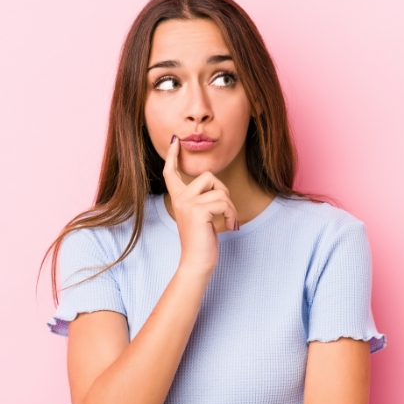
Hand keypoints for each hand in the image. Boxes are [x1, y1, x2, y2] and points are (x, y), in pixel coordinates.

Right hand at [163, 136, 238, 271]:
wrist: (197, 262)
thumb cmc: (201, 241)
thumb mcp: (201, 216)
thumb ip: (203, 199)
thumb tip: (217, 185)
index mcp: (178, 199)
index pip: (171, 173)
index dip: (173, 156)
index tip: (175, 141)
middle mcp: (180, 198)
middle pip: (207, 176)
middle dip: (223, 190)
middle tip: (226, 211)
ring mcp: (187, 204)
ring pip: (219, 190)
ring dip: (230, 206)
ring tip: (229, 221)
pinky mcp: (198, 211)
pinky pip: (224, 202)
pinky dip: (232, 214)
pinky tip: (230, 226)